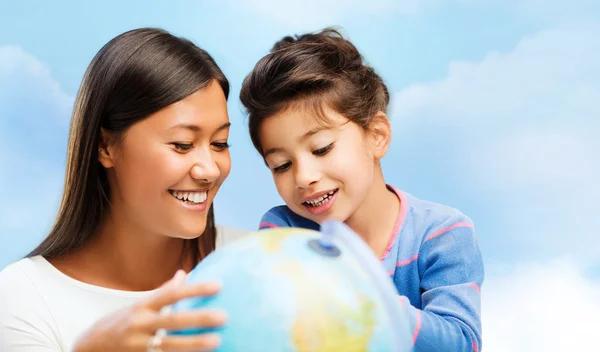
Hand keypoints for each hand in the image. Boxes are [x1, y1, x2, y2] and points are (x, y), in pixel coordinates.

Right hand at [73, 270, 225, 351]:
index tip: (218, 286)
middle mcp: (139, 325)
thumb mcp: (138, 305)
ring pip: (169, 346)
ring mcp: (137, 346)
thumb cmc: (120, 323)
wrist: (87, 348)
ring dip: (194, 344)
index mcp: (142, 306)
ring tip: (217, 341)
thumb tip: (184, 274)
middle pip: (172, 321)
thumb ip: (162, 292)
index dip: (195, 289)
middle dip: (198, 319)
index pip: (171, 294)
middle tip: (224, 316)